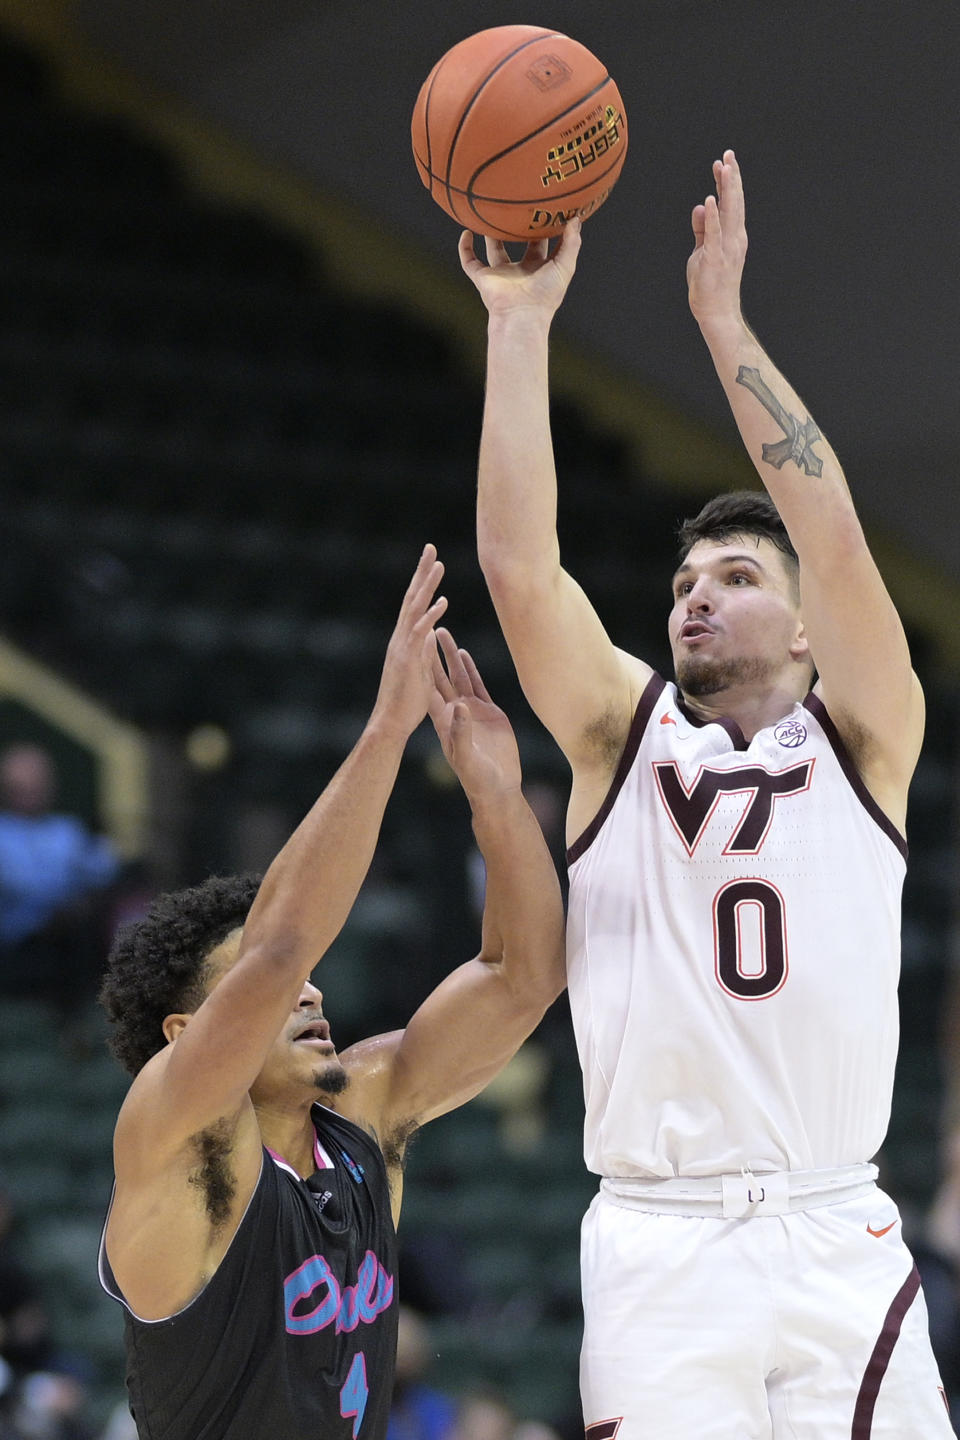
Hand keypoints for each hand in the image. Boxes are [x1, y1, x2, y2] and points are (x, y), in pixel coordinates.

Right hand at [371, 545, 447, 738]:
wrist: (391, 723)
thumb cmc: (407, 703)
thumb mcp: (420, 671)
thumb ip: (424, 651)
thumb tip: (431, 634)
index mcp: (405, 640)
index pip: (414, 604)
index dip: (422, 582)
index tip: (430, 561)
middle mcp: (401, 638)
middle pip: (412, 598)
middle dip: (421, 572)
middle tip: (430, 547)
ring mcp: (403, 647)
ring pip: (415, 609)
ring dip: (426, 586)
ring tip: (438, 564)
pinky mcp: (408, 660)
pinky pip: (420, 634)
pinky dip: (431, 616)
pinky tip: (443, 602)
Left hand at [428, 630, 521, 801]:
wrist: (498, 787)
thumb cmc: (477, 778)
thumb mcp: (467, 756)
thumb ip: (462, 731)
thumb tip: (458, 705)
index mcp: (443, 721)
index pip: (428, 688)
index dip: (421, 667)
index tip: (414, 645)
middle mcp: (453, 711)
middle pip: (439, 676)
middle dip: (431, 653)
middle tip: (424, 628)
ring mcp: (470, 710)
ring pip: (457, 675)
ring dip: (449, 655)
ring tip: (442, 632)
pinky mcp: (488, 711)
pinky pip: (476, 684)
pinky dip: (470, 668)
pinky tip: (464, 653)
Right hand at [458, 222, 581, 318]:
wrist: (522, 314)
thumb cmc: (546, 295)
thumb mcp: (565, 266)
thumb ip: (572, 242)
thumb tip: (575, 219)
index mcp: (538, 269)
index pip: (541, 244)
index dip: (542, 229)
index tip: (542, 210)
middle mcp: (518, 271)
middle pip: (516, 245)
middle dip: (517, 229)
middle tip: (517, 208)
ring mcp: (500, 274)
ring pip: (493, 250)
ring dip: (490, 234)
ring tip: (490, 213)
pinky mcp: (483, 278)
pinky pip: (470, 262)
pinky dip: (465, 249)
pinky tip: (466, 232)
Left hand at [687, 149, 746, 329]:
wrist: (717, 312)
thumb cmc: (710, 283)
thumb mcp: (703, 251)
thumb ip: (702, 229)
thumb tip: (699, 207)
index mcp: (733, 236)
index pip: (731, 204)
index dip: (728, 182)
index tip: (724, 162)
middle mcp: (734, 238)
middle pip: (734, 202)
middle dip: (731, 178)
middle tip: (728, 154)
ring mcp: (726, 249)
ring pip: (728, 213)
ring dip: (726, 189)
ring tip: (724, 167)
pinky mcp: (714, 259)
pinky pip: (713, 235)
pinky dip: (711, 217)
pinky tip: (709, 200)